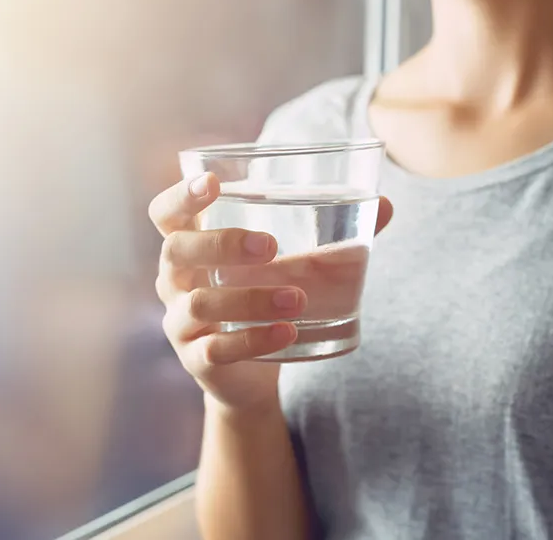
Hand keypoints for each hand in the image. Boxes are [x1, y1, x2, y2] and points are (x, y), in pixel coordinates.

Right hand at [149, 172, 392, 413]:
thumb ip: (333, 237)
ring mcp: (180, 322)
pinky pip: (216, 348)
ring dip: (252, 298)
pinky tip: (288, 332)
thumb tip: (386, 205)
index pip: (167, 214)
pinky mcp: (197, 359)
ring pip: (201, 303)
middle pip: (177, 251)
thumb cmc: (266, 297)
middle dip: (221, 244)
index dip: (180, 195)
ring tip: (299, 298)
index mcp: (193, 246)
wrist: (253, 371)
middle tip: (270, 246)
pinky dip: (254, 339)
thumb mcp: (294, 266)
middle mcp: (176, 280)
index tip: (211, 182)